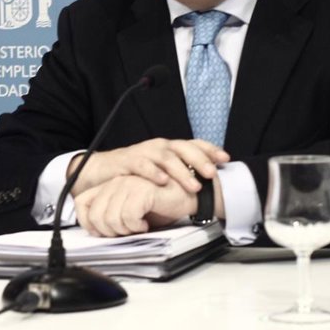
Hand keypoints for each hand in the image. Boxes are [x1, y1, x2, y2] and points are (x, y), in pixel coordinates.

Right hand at [69, 137, 228, 196]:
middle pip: (183, 148)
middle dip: (200, 160)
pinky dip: (154, 172)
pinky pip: (142, 164)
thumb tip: (207, 185)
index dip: (210, 149)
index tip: (226, 158)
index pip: (193, 144)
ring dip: (182, 170)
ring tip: (194, 185)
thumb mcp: (160, 172)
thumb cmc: (135, 173)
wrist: (102, 169)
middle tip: (212, 174)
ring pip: (167, 157)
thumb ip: (179, 174)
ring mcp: (144, 152)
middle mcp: (159, 147)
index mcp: (170, 148)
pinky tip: (163, 181)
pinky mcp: (128, 160)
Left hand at [75, 175, 195, 236]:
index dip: (88, 222)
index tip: (102, 233)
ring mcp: (128, 184)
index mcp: (110, 186)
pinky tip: (146, 223)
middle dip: (110, 231)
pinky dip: (136, 226)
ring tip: (138, 227)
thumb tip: (97, 231)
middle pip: (96, 215)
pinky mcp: (141, 190)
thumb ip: (114, 215)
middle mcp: (116, 183)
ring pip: (111, 218)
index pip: (82, 203)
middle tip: (127, 232)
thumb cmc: (162, 206)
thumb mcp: (131, 212)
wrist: (189, 197)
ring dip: (125, 230)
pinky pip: (128, 216)